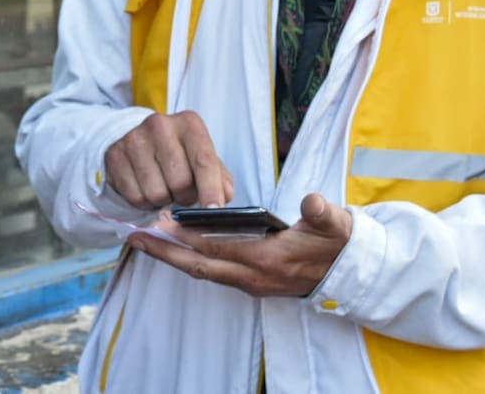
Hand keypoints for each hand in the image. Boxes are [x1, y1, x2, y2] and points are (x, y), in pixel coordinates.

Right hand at [104, 110, 233, 209]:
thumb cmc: (177, 152)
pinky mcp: (115, 156)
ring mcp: (134, 139)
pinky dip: (144, 202)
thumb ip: (219, 177)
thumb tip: (224, 196)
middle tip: (182, 192)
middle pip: (180, 182)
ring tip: (163, 188)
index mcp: (189, 124)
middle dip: (185, 197)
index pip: (204, 161)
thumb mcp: (201, 157)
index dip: (211, 189)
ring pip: (156, 193)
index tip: (215, 210)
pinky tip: (145, 187)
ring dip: (163, 200)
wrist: (136, 140)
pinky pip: (135, 196)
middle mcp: (160, 125)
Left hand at [128, 192, 352, 297]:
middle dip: (165, 253)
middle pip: (198, 267)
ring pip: (202, 272)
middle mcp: (253, 276)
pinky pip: (211, 273)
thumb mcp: (336, 225)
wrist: (350, 274)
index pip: (217, 248)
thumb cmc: (337, 244)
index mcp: (268, 260)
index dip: (188, 235)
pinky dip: (190, 260)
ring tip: (146, 240)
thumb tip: (314, 202)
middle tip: (134, 236)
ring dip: (173, 257)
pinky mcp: (250, 282)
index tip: (162, 221)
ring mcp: (250, 283)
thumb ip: (323, 214)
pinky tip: (175, 247)